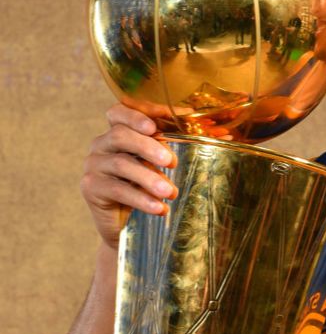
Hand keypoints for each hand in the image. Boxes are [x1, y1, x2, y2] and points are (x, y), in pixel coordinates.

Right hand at [81, 103, 178, 248]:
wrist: (131, 223)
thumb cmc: (151, 185)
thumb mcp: (165, 163)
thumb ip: (185, 145)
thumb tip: (225, 135)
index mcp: (119, 130)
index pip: (120, 111)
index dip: (138, 112)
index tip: (158, 123)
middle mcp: (102, 144)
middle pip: (121, 135)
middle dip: (148, 146)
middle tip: (171, 161)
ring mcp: (94, 165)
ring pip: (120, 164)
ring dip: (149, 178)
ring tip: (172, 192)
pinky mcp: (91, 188)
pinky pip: (117, 189)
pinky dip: (141, 198)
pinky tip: (159, 208)